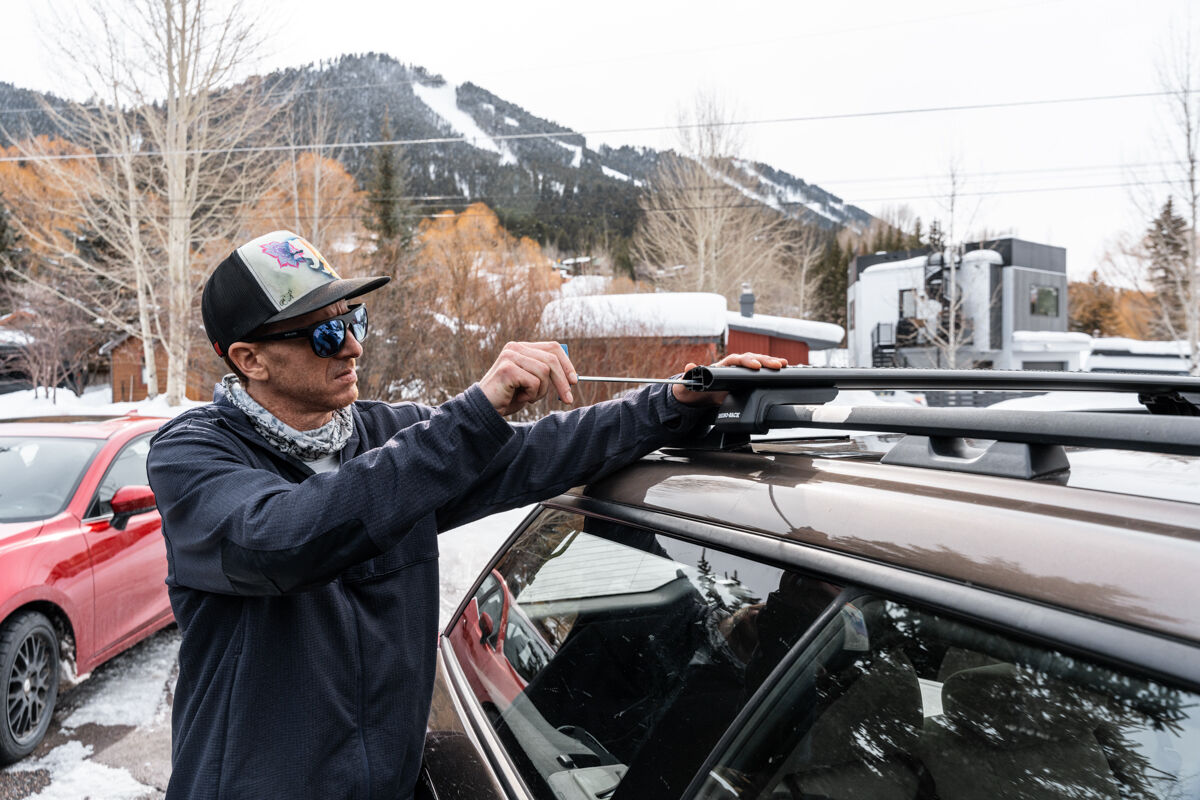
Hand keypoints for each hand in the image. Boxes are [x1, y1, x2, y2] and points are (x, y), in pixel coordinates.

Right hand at [480, 341, 577, 415]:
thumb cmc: (508, 397)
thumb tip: (572, 377)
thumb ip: (546, 373)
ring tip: (527, 397)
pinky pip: (534, 382)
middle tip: (568, 399)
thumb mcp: (531, 382)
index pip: (552, 348)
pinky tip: (518, 397)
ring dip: (541, 391)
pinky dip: (531, 395)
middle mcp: (515, 347)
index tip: (574, 381)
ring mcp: (510, 356)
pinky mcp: (507, 369)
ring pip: (544, 372)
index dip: (567, 364)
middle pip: (551, 359)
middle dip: (562, 381)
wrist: (485, 410)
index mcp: (522, 347)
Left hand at [672, 352, 787, 405]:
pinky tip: (782, 372)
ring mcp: (740, 372)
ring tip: (784, 365)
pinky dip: (770, 372)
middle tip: (777, 364)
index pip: (736, 360)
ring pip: (758, 364)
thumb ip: (690, 375)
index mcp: (722, 366)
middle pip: (751, 359)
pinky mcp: (745, 379)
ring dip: (770, 363)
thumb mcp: (690, 383)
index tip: (756, 366)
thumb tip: (689, 366)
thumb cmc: (695, 388)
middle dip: (765, 360)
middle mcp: (733, 366)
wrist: (698, 396)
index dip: (746, 361)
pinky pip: (759, 374)